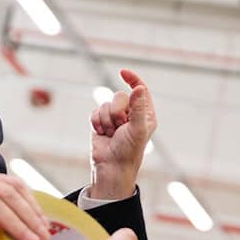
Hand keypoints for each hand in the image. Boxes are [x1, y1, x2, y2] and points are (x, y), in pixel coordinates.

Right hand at [88, 69, 156, 198]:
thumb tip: (139, 87)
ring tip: (111, 134)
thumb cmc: (129, 151)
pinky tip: (102, 134)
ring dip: (106, 120)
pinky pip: (95, 112)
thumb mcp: (137, 128)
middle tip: (120, 126)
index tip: (122, 72)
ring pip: (105, 104)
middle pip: (119, 96)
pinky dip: (96, 123)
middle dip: (117, 111)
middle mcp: (130, 113)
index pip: (140, 90)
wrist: (111, 167)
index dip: (132, 79)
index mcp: (144, 113)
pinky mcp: (101, 122)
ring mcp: (115, 118)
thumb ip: (138, 107)